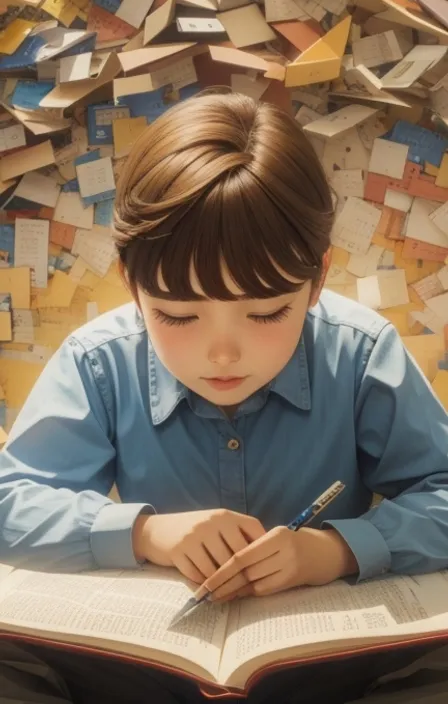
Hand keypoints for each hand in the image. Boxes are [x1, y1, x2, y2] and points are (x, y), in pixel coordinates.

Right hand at [132, 509, 265, 583]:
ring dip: (220, 584)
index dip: (259, 556)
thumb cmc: (197, 530)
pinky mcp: (178, 550)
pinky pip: (197, 575)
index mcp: (225, 515)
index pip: (252, 537)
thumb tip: (268, 552)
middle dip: (239, 576)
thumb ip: (241, 533)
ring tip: (225, 592)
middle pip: (235, 558)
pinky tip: (206, 588)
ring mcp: (194, 536)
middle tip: (244, 591)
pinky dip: (203, 585)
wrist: (158, 530)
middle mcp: (210, 522)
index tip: (263, 571)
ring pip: (216, 570)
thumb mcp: (219, 524)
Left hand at [202, 527, 357, 601]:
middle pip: (247, 573)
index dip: (222, 571)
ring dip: (233, 592)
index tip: (206, 582)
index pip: (242, 556)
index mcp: (276, 537)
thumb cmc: (292, 541)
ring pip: (254, 584)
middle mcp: (284, 553)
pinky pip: (264, 590)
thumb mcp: (274, 536)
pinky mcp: (291, 582)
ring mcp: (289, 569)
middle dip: (223, 585)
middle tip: (204, 594)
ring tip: (215, 597)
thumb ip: (253, 547)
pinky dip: (247, 593)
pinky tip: (234, 595)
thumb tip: (221, 563)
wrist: (324, 553)